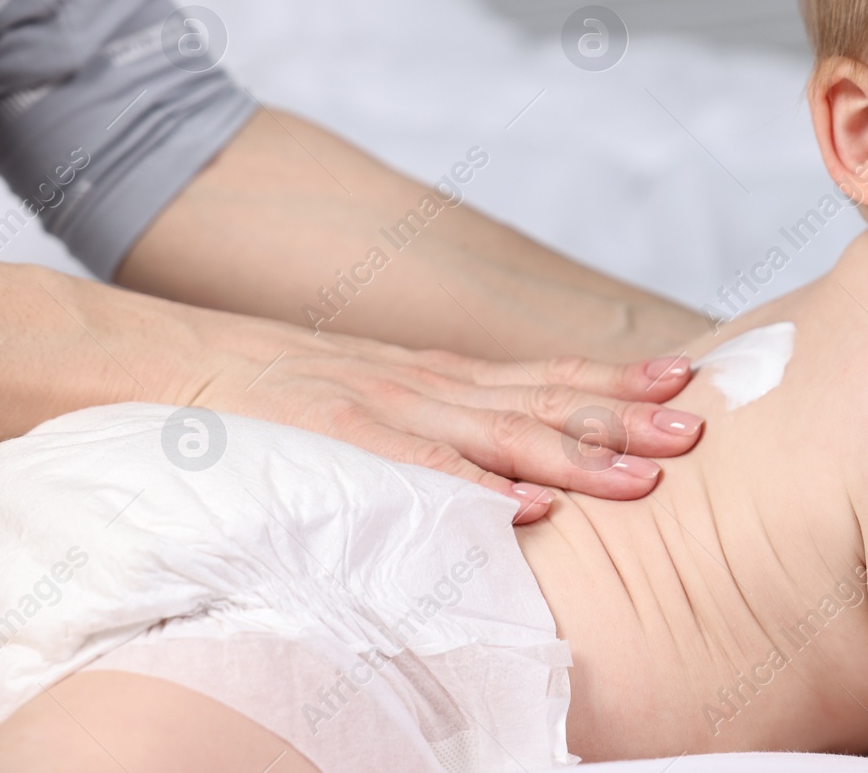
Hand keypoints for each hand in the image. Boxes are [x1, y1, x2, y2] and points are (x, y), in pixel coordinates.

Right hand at [190, 322, 703, 522]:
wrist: (170, 360)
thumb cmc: (279, 388)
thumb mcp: (375, 391)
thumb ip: (440, 417)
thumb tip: (509, 452)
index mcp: (439, 375)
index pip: (546, 374)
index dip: (618, 377)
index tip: (687, 378)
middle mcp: (427, 386)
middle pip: (543, 402)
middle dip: (626, 418)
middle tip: (697, 430)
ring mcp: (385, 410)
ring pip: (499, 435)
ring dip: (577, 455)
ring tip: (642, 477)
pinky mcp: (336, 440)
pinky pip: (416, 471)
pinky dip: (474, 489)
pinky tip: (528, 507)